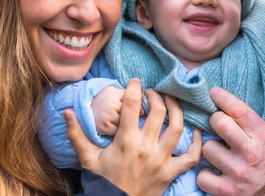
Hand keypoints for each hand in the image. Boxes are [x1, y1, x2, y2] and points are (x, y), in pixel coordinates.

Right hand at [66, 78, 201, 195]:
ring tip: (172, 102)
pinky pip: (191, 156)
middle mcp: (146, 148)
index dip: (134, 87)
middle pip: (159, 111)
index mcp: (125, 141)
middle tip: (152, 93)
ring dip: (177, 111)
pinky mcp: (171, 173)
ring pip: (177, 128)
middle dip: (157, 96)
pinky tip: (196, 131)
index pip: (131, 104)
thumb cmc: (102, 181)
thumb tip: (67, 111)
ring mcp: (161, 160)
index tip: (135, 82)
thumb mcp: (87, 158)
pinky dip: (197, 143)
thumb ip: (76, 133)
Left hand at [197, 87, 264, 195]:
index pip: (239, 111)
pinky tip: (213, 174)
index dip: (223, 98)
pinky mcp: (227, 191)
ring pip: (208, 149)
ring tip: (217, 152)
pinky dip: (205, 176)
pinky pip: (203, 177)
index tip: (214, 92)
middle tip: (217, 124)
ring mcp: (236, 172)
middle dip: (215, 120)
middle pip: (218, 123)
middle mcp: (249, 152)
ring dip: (210, 149)